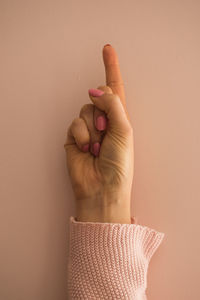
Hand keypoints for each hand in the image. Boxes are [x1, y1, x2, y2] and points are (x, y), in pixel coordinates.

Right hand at [64, 44, 133, 223]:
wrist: (102, 187)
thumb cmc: (118, 164)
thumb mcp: (124, 129)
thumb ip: (112, 105)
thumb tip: (95, 90)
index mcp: (120, 118)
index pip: (115, 88)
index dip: (111, 67)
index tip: (106, 49)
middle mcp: (105, 120)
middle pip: (98, 95)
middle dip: (102, 113)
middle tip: (106, 132)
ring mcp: (89, 128)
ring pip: (85, 109)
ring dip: (92, 128)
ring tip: (97, 146)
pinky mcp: (74, 136)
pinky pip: (75, 122)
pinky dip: (81, 135)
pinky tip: (86, 149)